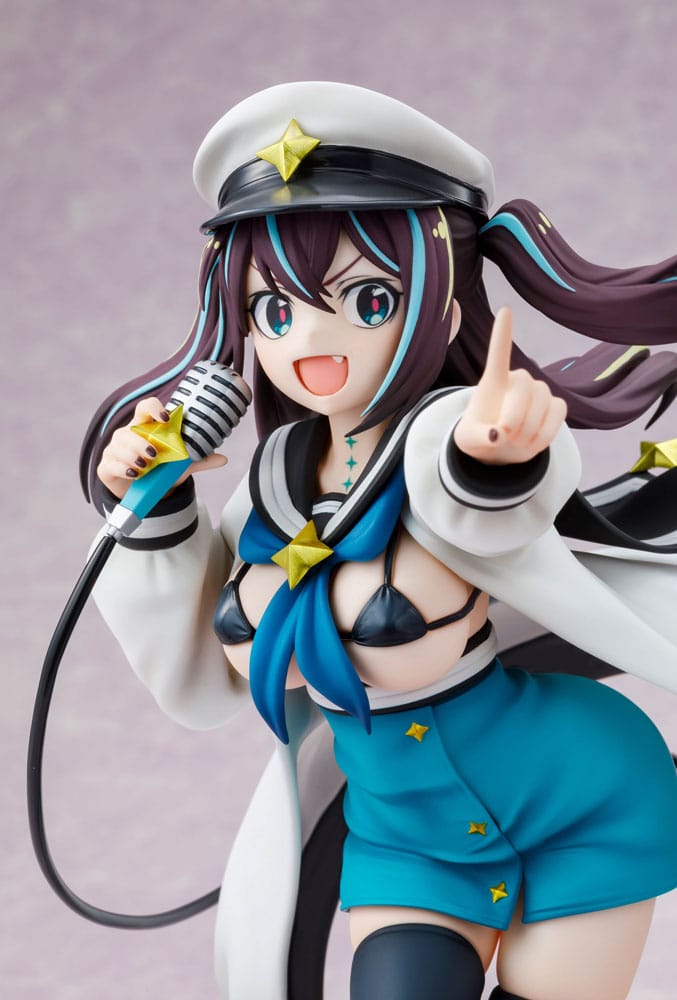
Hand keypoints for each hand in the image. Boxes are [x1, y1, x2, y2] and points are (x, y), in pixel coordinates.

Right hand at [97, 397, 226, 499]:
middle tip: (154, 455)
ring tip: (145, 466)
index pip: (145, 407)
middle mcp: (128, 435)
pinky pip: (111, 464)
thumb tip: (223, 458)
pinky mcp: (107, 467)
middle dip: (141, 442)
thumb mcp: (180, 466)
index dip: (154, 408)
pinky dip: (122, 468)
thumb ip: (199, 460)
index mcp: (145, 427)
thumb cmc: (159, 471)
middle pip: (130, 430)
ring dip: (132, 455)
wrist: (141, 492)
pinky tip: (134, 473)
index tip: (165, 418)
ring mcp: (114, 450)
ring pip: (119, 446)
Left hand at [454, 307, 566, 464]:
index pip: (499, 353)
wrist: (500, 450)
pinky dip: (545, 433)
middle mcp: (518, 380)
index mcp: (493, 381)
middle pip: (523, 389)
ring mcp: (539, 390)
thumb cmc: (480, 437)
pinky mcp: (555, 405)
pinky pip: (558, 414)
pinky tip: (531, 442)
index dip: (503, 334)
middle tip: (502, 436)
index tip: (505, 311)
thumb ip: (480, 438)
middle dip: (513, 417)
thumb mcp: (470, 441)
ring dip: (528, 429)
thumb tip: (497, 436)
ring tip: (514, 440)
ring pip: (542, 402)